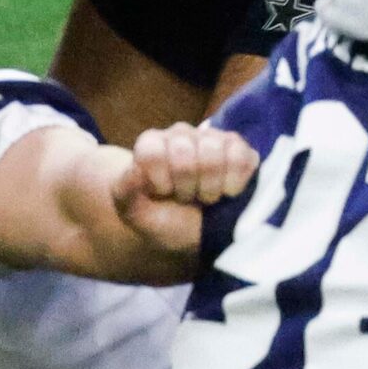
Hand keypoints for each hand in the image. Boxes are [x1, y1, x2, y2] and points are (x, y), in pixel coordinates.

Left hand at [109, 123, 257, 253]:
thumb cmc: (163, 219)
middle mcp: (181, 135)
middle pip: (183, 153)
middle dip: (185, 187)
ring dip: (210, 186)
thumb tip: (135, 172)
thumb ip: (125, 192)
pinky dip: (235, 182)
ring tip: (206, 196)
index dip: (159, 180)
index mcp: (151, 145)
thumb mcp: (135, 213)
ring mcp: (211, 139)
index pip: (152, 151)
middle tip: (186, 198)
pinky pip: (242, 155)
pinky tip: (227, 192)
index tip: (162, 193)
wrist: (195, 233)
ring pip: (213, 151)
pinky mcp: (238, 150)